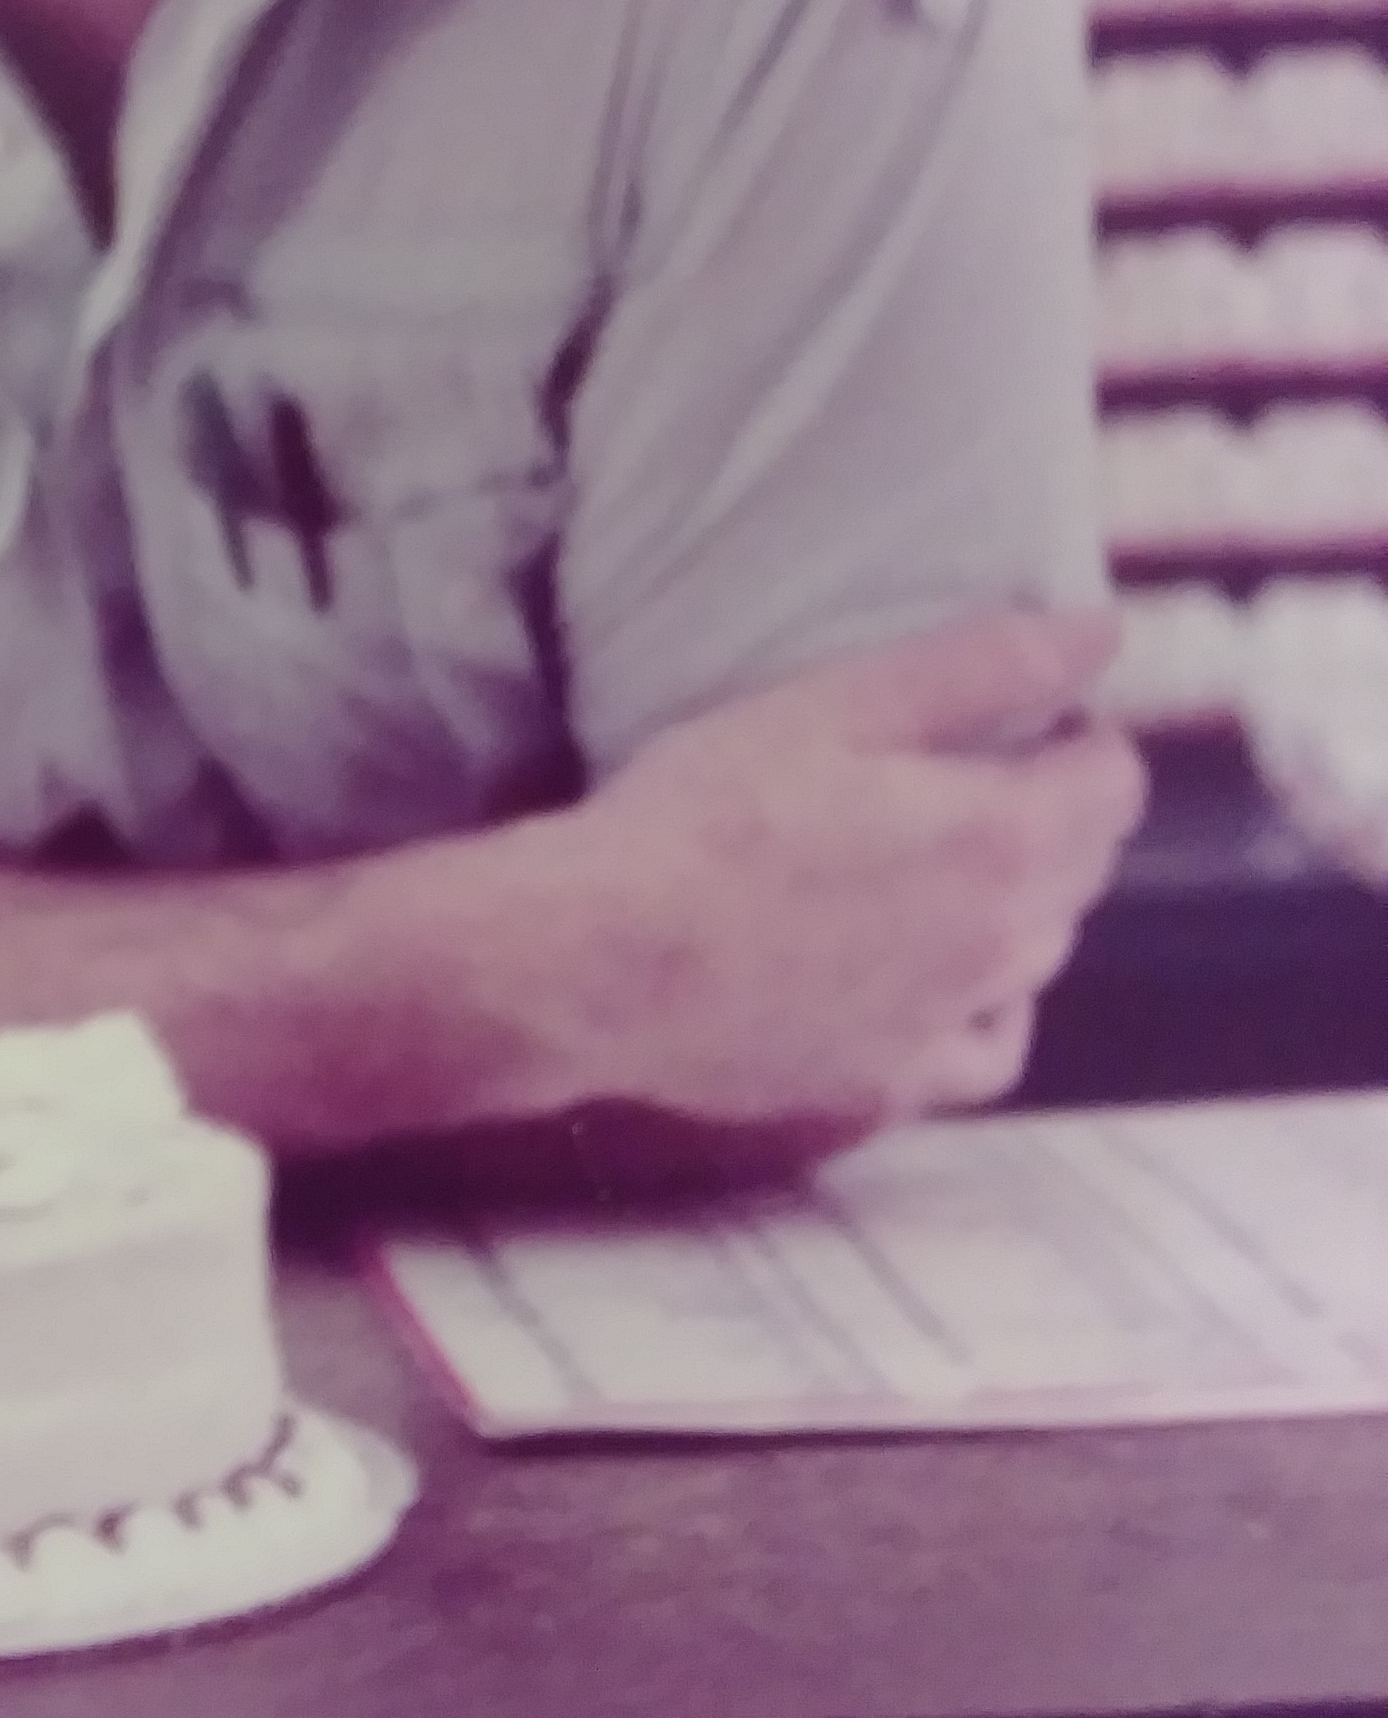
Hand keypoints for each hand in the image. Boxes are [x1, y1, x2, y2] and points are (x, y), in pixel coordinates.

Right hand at [410, 608, 1145, 1153]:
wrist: (603, 959)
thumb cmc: (709, 811)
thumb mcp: (838, 704)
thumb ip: (983, 666)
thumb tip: (1103, 633)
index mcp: (1007, 837)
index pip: (1115, 782)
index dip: (1079, 733)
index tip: (1020, 715)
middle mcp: (1008, 943)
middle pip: (1085, 866)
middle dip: (1053, 809)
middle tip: (961, 770)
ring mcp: (954, 1025)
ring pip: (1042, 953)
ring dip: (1022, 899)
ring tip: (937, 858)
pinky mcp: (895, 1084)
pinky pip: (989, 1049)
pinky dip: (988, 1007)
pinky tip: (941, 977)